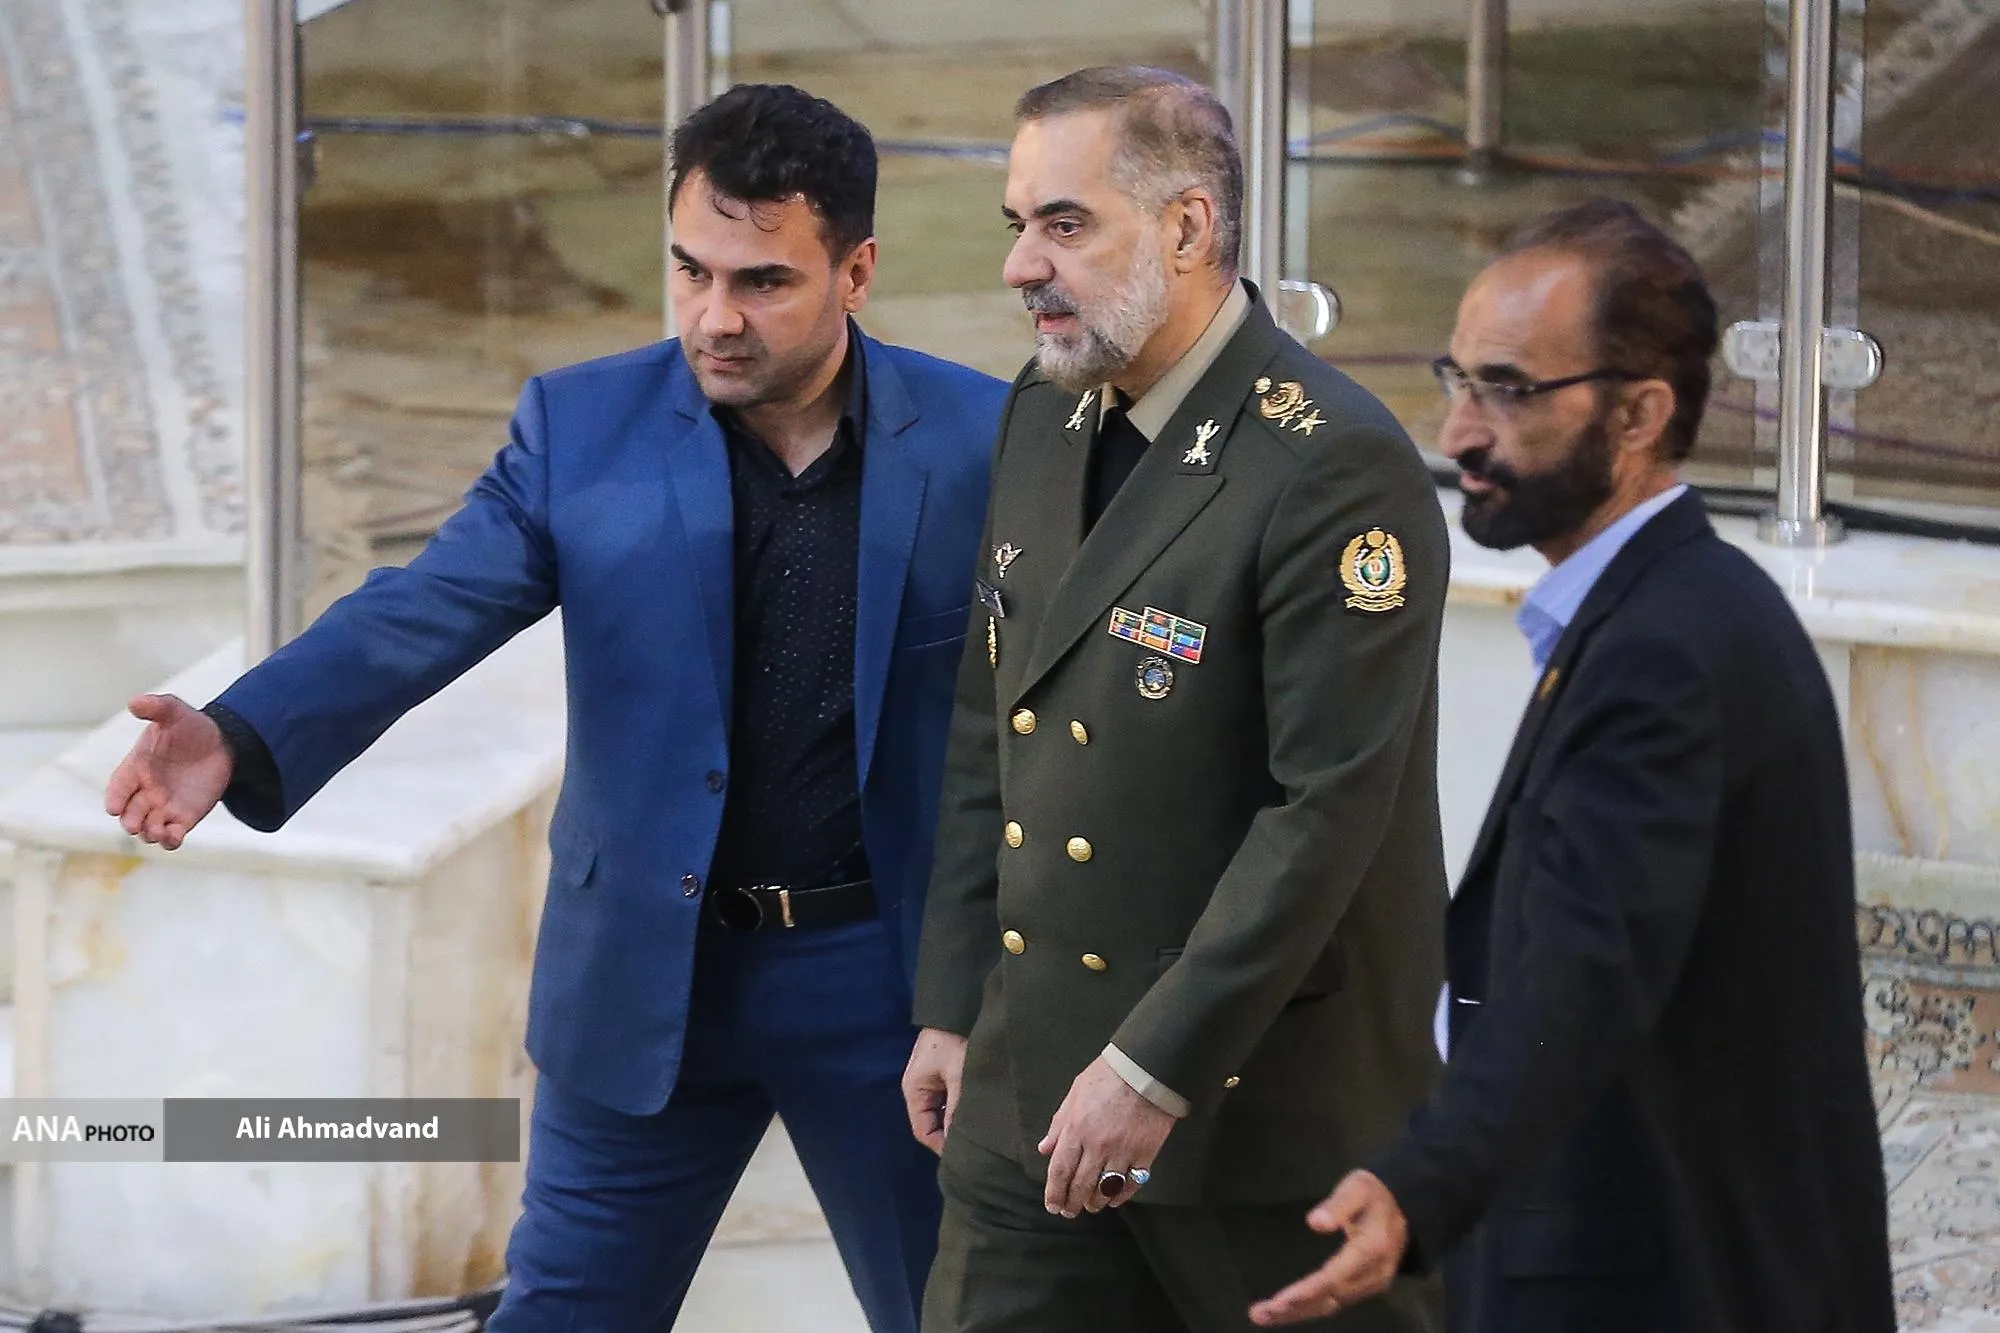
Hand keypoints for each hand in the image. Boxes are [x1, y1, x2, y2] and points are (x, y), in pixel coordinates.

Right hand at [102, 694, 234, 851]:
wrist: (222, 743)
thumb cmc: (190, 727)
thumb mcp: (174, 713)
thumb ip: (156, 707)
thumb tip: (135, 702)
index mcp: (136, 767)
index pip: (118, 787)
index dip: (115, 797)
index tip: (113, 807)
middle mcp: (146, 791)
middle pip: (130, 813)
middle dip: (130, 820)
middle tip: (135, 824)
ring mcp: (164, 806)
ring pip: (149, 828)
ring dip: (150, 833)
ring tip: (157, 832)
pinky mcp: (184, 817)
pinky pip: (173, 835)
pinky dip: (171, 840)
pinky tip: (175, 837)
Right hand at [901, 1027, 967, 1154]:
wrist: (956, 1006)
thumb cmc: (955, 1039)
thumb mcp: (958, 1076)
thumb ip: (956, 1110)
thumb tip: (958, 1143)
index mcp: (914, 1091)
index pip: (924, 1132)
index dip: (943, 1147)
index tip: (967, 1154)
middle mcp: (918, 1089)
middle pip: (932, 1124)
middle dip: (951, 1136)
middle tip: (976, 1145)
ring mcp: (928, 1082)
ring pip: (941, 1113)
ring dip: (956, 1121)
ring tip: (979, 1130)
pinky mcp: (940, 1075)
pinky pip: (946, 1100)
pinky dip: (958, 1108)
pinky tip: (976, 1111)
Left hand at [1037, 1056, 1174, 1217]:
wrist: (1147, 1069)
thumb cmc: (1107, 1076)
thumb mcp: (1075, 1093)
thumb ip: (1059, 1123)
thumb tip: (1044, 1149)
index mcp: (1076, 1129)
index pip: (1060, 1170)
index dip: (1054, 1192)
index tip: (1052, 1206)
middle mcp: (1096, 1145)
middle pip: (1081, 1185)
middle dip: (1072, 1203)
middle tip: (1069, 1212)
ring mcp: (1122, 1152)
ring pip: (1105, 1189)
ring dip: (1095, 1203)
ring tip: (1090, 1206)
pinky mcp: (1145, 1154)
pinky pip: (1131, 1184)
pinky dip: (1121, 1196)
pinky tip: (1114, 1200)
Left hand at [1249, 1170, 1407, 1325]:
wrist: (1405, 1206)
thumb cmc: (1374, 1194)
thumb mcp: (1358, 1188)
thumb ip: (1337, 1204)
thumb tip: (1314, 1223)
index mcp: (1372, 1249)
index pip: (1336, 1276)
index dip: (1308, 1290)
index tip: (1281, 1300)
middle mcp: (1373, 1274)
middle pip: (1331, 1298)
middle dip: (1295, 1308)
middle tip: (1261, 1313)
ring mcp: (1370, 1284)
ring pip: (1331, 1305)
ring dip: (1297, 1313)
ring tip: (1264, 1315)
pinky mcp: (1364, 1287)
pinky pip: (1334, 1303)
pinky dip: (1309, 1308)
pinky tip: (1286, 1310)